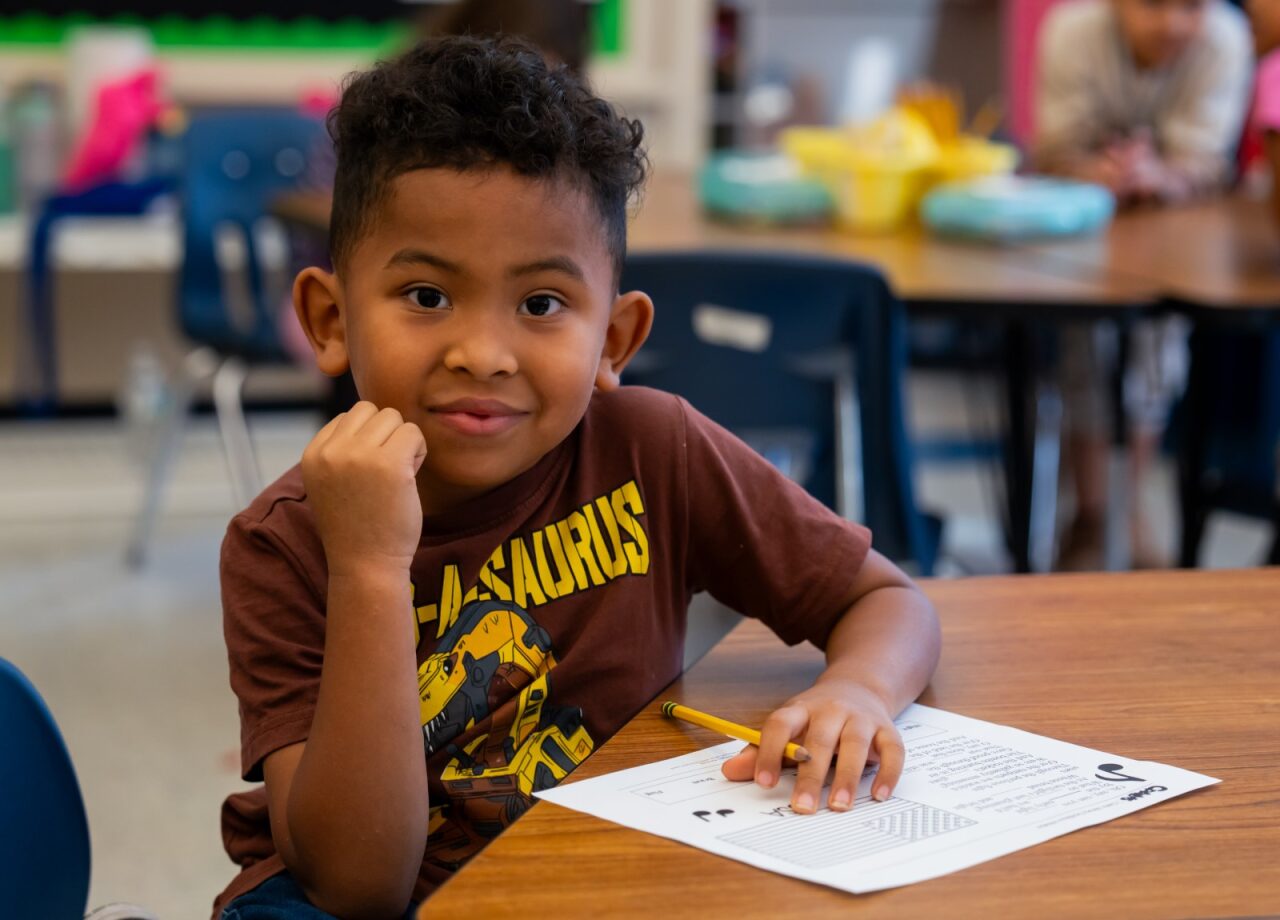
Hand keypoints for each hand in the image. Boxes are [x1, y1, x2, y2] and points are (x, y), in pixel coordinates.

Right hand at [300, 401, 427, 576]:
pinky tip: (410, 478)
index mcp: (313, 454)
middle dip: (385, 434)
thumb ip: (340, 450)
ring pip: (393, 418)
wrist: (365, 565)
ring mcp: (359, 455)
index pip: (348, 417)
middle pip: (371, 410)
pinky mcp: (389, 463)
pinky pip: (413, 433)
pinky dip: (418, 451)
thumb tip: (370, 414)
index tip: (368, 474)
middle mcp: (331, 451)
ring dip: (402, 442)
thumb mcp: (331, 482)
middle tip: (387, 471)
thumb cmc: (356, 526)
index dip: (367, 440)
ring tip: (397, 475)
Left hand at [720, 678, 903, 814]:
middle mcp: (831, 710)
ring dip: (846, 776)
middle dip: (810, 776)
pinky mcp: (887, 729)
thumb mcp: (787, 727)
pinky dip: (887, 773)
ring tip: (838, 805)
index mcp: (800, 709)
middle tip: (802, 807)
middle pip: (819, 740)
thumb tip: (729, 772)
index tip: (764, 782)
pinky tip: (878, 795)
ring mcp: (861, 718)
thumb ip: (759, 751)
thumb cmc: (816, 717)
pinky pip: (892, 750)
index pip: (780, 725)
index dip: (770, 752)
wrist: (858, 686)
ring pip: (855, 745)